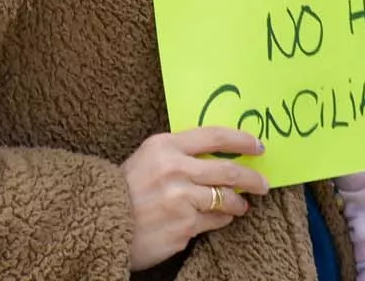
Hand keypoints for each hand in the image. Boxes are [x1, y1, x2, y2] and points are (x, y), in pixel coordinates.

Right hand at [121, 126, 268, 270]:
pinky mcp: (184, 226)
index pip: (214, 136)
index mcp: (166, 146)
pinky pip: (215, 222)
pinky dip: (221, 220)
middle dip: (253, 178)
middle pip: (229, 170)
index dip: (242, 140)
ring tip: (240, 205)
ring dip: (238, 203)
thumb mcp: (149, 157)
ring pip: (226, 199)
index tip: (258, 146)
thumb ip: (180, 152)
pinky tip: (217, 219)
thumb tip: (221, 154)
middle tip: (263, 183)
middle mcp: (175, 170)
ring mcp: (181, 200)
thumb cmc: (128, 188)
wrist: (101, 222)